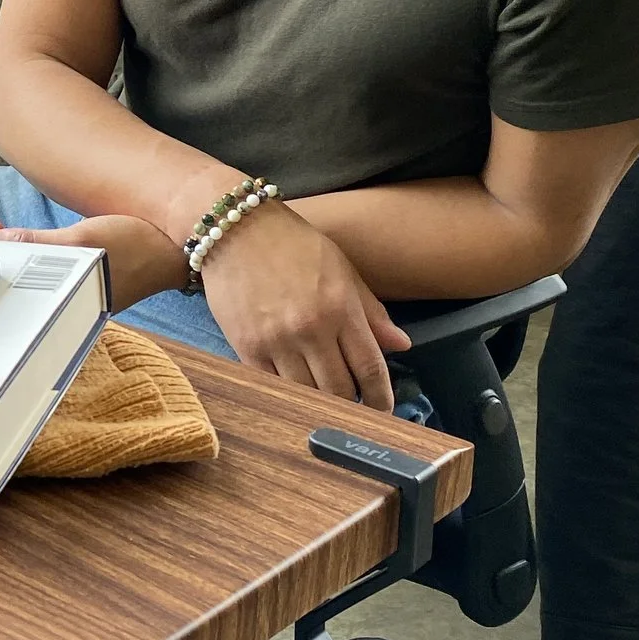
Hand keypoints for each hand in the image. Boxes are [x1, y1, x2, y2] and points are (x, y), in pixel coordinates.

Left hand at [0, 214, 188, 308]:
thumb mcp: (82, 238)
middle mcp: (77, 299)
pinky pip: (61, 263)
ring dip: (25, 250)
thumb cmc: (139, 244)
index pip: (23, 289)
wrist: (185, 245)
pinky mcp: (96, 274)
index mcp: (71, 302)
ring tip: (6, 230)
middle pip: (30, 279)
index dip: (1, 264)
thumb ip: (37, 242)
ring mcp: (87, 286)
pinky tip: (41, 237)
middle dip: (9, 255)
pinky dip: (45, 249)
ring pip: (45, 269)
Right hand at [195, 205, 406, 410]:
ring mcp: (276, 340)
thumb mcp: (341, 268)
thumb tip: (402, 345)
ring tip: (325, 403)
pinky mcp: (246, 346)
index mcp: (340, 308)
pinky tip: (294, 392)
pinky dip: (287, 393)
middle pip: (340, 389)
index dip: (381, 397)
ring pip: (306, 394)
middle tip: (355, 408)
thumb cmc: (293, 245)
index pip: (370, 368)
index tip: (384, 410)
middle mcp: (310, 329)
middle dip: (352, 404)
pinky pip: (273, 385)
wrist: (236, 229)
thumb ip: (371, 311)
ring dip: (319, 402)